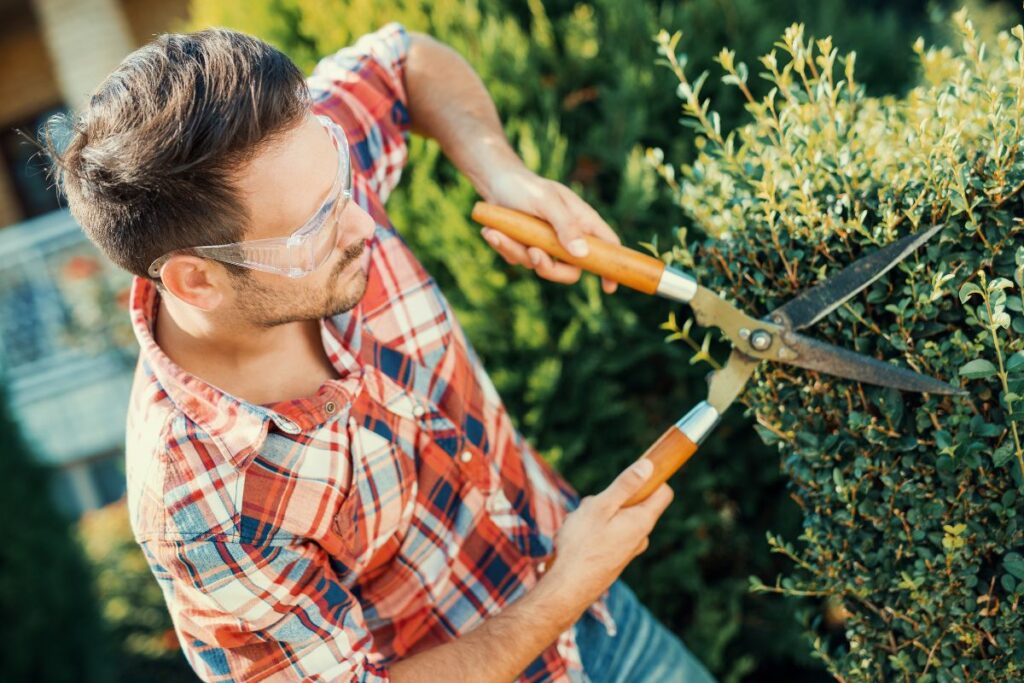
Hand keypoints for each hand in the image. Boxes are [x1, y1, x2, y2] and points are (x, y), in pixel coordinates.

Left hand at [479, 166, 620, 292]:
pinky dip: (503, 247)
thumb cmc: (526, 187)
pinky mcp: (525, 249)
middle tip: (532, 253)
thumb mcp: (547, 201)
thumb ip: (565, 226)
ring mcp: (546, 246)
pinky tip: (491, 231)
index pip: (606, 246)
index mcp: (582, 221)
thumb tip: (582, 254)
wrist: (495, 182)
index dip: (610, 266)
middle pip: (570, 271)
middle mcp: (567, 237)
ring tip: (496, 231)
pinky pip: (518, 260)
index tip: (609, 287)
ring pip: (539, 266)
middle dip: (549, 268)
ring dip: (516, 250)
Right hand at [543, 458, 673, 610]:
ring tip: (578, 525)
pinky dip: (595, 531)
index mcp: (642, 521)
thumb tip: (649, 466)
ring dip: (600, 515)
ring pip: (618, 519)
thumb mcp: (601, 506)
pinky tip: (576, 539)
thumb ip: (626, 485)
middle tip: (592, 506)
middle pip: (636, 503)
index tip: (632, 473)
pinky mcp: (615, 559)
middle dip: (614, 498)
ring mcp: (628, 550)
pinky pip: (609, 534)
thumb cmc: (581, 545)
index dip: (652, 478)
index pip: (664, 492)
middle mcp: (640, 537)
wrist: (567, 587)